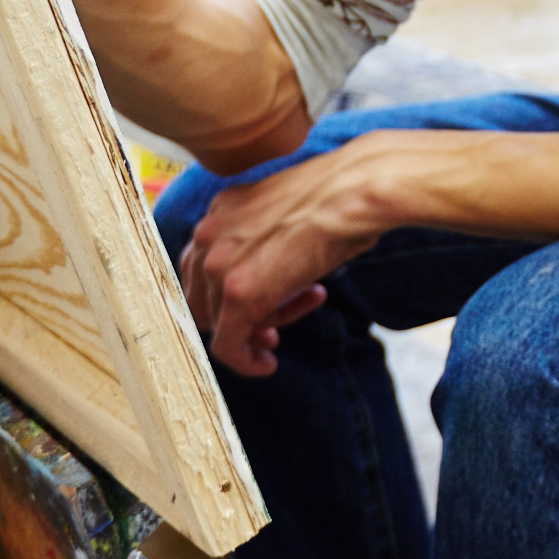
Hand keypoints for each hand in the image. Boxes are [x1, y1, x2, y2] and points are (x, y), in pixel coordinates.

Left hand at [181, 138, 415, 374]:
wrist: (354, 193)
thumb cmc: (339, 197)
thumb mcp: (286, 212)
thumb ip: (265, 237)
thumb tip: (273, 269)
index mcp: (219, 210)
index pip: (203, 265)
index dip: (224, 292)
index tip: (257, 303)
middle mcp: (208, 234)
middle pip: (203, 296)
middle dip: (234, 316)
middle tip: (267, 329)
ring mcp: (219, 265)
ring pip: (219, 321)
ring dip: (250, 332)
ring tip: (280, 337)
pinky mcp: (240, 295)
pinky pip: (227, 345)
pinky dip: (244, 361)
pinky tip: (267, 365)